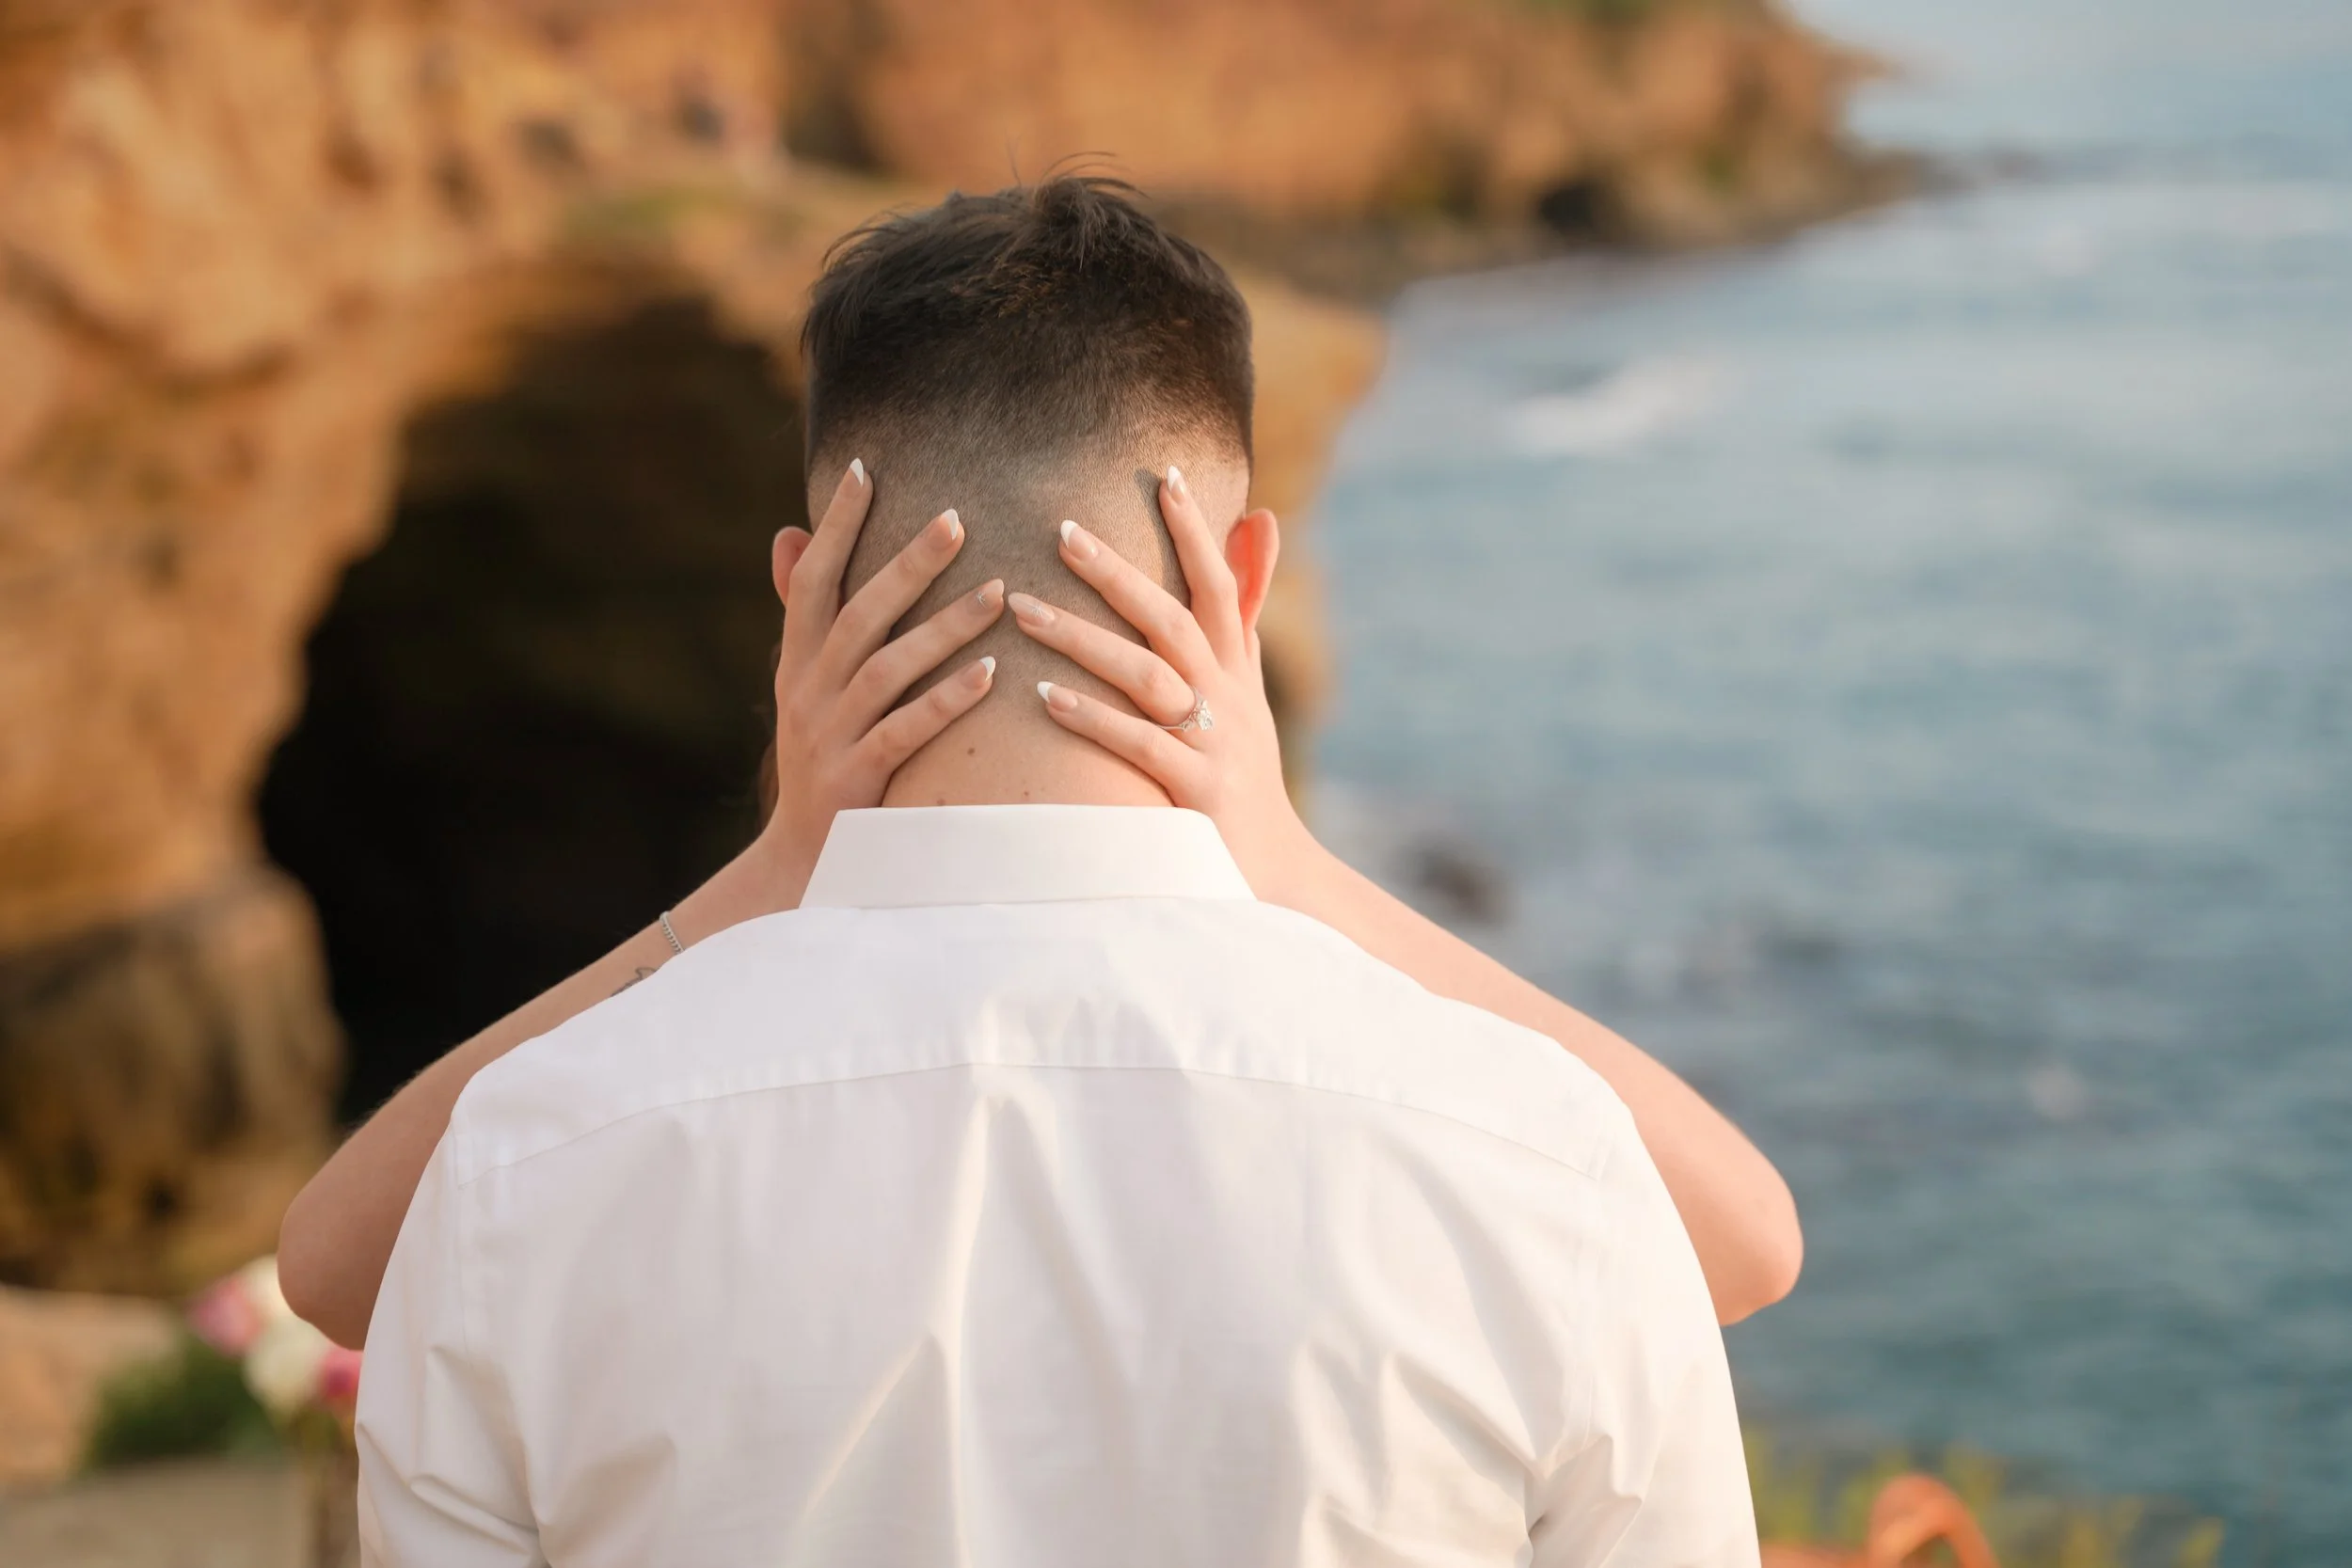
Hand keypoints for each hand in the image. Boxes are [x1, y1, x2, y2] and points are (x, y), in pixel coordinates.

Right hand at [755, 459, 1003, 898]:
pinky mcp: (856, 779)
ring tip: (999, 593)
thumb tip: (788, 536)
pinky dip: (946, 702)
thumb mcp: (803, 687)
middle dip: (906, 564)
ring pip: (887, 668)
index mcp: (796, 663)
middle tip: (957, 517)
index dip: (835, 525)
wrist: (803, 863)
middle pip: (858, 614)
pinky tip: (990, 677)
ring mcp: (829, 736)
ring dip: (945, 627)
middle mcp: (807, 691)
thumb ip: (803, 616)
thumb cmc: (824, 762)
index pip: (812, 581)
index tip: (864, 468)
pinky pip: (904, 732)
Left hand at [1012, 466, 1317, 899]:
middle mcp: (1227, 697)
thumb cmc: (1243, 771)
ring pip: (1149, 676)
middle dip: (1117, 573)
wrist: (1273, 869)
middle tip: (1060, 531)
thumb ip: (1242, 606)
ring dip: (1083, 639)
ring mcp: (1213, 745)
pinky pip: (1139, 746)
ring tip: (1021, 609)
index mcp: (1235, 669)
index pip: (1218, 585)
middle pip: (1172, 619)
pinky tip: (1042, 697)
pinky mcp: (1194, 792)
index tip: (1163, 476)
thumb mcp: (1247, 685)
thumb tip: (1260, 518)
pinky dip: (1092, 719)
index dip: (1196, 531)